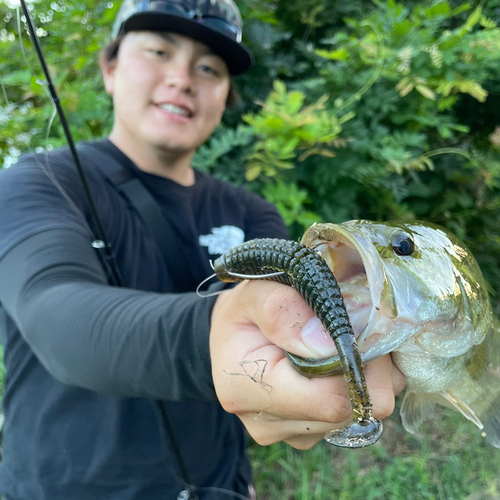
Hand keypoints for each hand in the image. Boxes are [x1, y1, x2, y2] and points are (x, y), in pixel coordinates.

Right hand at [210, 280, 404, 449]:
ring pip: (358, 415)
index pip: (330, 400)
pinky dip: (361, 386)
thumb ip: (283, 311)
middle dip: (367, 368)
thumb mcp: (253, 295)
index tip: (362, 327)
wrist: (233, 338)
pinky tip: (343, 360)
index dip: (358, 364)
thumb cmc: (243, 313)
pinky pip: (355, 416)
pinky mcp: (311, 434)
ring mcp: (292, 434)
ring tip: (345, 342)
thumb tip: (329, 344)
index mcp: (247, 390)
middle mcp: (269, 424)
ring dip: (366, 377)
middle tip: (361, 327)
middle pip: (350, 411)